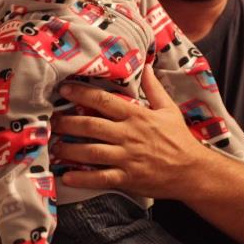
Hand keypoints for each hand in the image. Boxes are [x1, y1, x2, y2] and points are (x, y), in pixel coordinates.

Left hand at [51, 68, 212, 199]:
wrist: (192, 172)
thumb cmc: (179, 139)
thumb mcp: (169, 109)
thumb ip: (154, 88)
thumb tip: (146, 65)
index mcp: (137, 115)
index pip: (104, 101)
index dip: (82, 94)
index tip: (64, 90)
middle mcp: (128, 135)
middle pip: (91, 125)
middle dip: (68, 122)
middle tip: (51, 120)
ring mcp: (127, 157)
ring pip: (91, 151)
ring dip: (69, 149)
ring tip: (53, 146)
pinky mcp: (127, 178)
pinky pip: (100, 178)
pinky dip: (83, 178)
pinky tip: (67, 177)